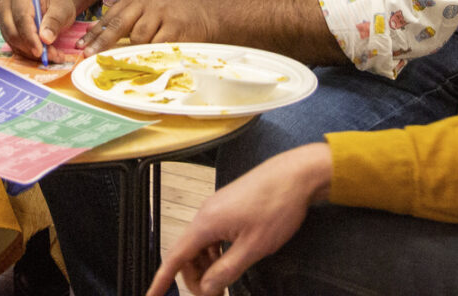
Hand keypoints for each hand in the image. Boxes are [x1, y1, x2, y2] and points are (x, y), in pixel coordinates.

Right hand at [0, 0, 77, 59]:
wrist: (52, 3)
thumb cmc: (57, 2)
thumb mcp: (62, 7)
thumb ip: (54, 20)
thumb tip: (45, 38)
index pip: (21, 17)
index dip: (30, 36)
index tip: (41, 51)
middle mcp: (6, 5)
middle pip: (12, 31)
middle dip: (31, 47)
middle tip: (51, 55)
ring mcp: (4, 19)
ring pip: (13, 42)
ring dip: (32, 53)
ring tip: (53, 54)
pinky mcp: (6, 31)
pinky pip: (15, 47)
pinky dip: (29, 54)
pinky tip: (45, 53)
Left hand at [84, 0, 215, 54]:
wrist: (200, 16)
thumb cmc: (167, 18)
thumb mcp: (143, 12)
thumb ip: (123, 21)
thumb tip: (95, 37)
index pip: (109, 18)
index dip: (94, 34)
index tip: (81, 47)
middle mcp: (146, 2)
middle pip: (119, 25)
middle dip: (102, 43)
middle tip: (89, 55)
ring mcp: (161, 13)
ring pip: (137, 37)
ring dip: (135, 49)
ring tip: (136, 54)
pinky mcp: (174, 26)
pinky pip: (155, 45)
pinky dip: (150, 53)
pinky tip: (149, 56)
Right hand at [147, 144, 332, 295]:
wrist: (295, 175)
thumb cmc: (276, 206)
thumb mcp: (253, 247)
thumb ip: (226, 269)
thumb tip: (206, 287)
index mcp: (206, 223)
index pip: (176, 257)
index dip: (162, 279)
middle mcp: (206, 214)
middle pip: (187, 253)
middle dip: (194, 278)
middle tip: (213, 295)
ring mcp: (216, 209)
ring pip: (200, 245)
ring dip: (206, 267)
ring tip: (222, 284)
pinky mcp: (227, 207)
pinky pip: (212, 235)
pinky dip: (215, 254)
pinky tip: (229, 263)